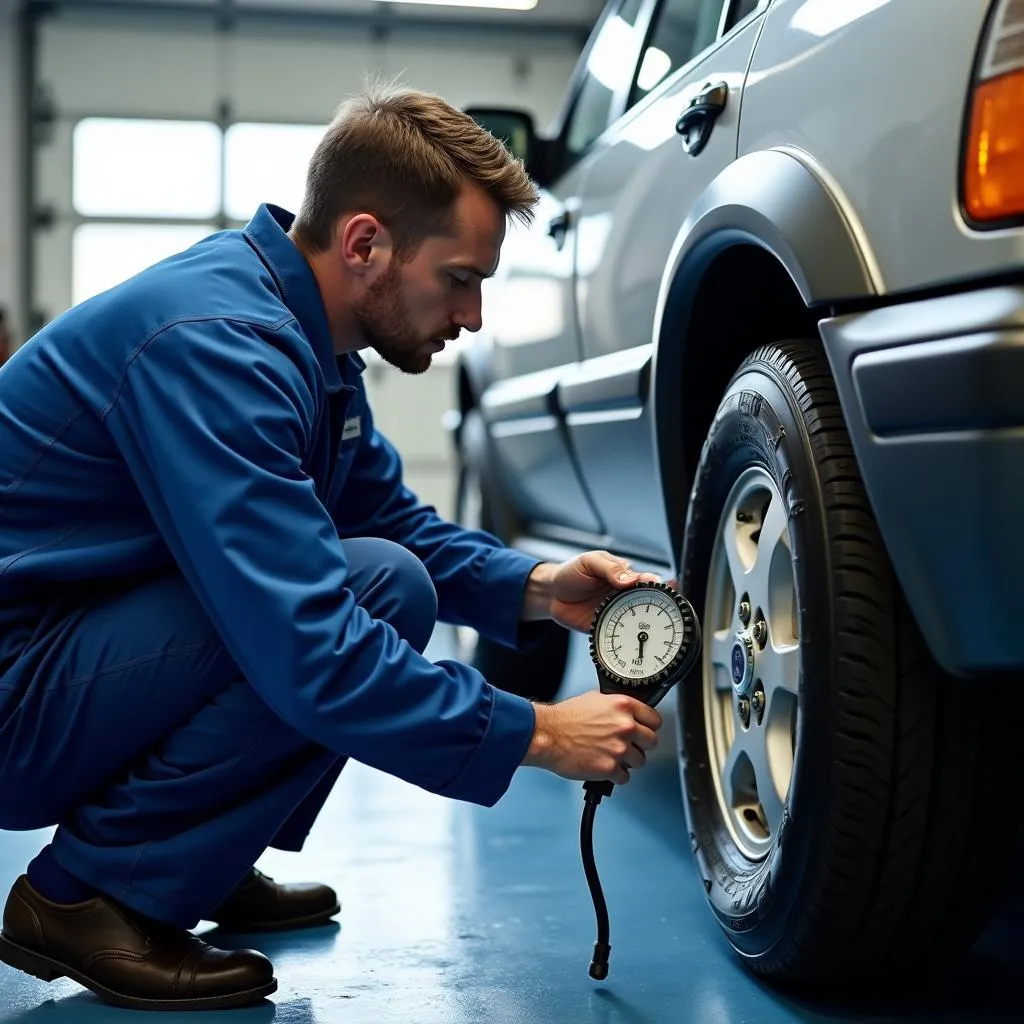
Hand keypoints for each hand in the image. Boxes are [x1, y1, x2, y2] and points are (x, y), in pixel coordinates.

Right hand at [521, 691, 662, 785]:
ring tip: (612, 756)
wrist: (547, 735)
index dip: (650, 726)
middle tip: (628, 745)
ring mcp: (619, 748)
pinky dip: (615, 776)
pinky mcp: (610, 768)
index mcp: (623, 706)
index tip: (645, 731)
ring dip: (628, 761)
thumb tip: (626, 713)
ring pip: (640, 761)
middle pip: (651, 741)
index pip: (655, 719)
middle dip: (640, 745)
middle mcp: (625, 726)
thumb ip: (615, 707)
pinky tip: (605, 767)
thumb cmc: (564, 718)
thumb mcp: (594, 699)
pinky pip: (625, 777)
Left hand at [545, 550, 662, 632]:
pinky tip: (633, 640)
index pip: (645, 579)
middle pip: (647, 602)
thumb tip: (629, 579)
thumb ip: (609, 568)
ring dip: (645, 624)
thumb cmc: (571, 573)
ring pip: (637, 620)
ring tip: (650, 627)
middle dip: (658, 607)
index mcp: (623, 576)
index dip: (656, 584)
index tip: (661, 588)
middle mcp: (623, 595)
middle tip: (661, 610)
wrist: (551, 593)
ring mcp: (616, 612)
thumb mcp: (589, 562)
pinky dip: (627, 638)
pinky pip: (619, 634)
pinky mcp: (606, 627)